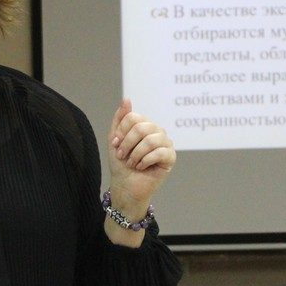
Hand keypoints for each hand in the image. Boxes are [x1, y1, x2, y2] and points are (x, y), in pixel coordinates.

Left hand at [107, 100, 174, 215]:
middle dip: (128, 144)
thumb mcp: (115, 139)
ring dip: (135, 154)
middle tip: (123, 156)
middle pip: (141, 127)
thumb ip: (120, 119)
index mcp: (145, 125)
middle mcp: (157, 131)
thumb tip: (127, 99)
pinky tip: (141, 167)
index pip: (134, 117)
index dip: (122, 132)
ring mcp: (166, 143)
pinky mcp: (171, 157)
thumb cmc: (120, 164)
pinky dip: (145, 161)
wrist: (124, 186)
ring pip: (150, 140)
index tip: (116, 145)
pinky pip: (159, 152)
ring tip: (132, 163)